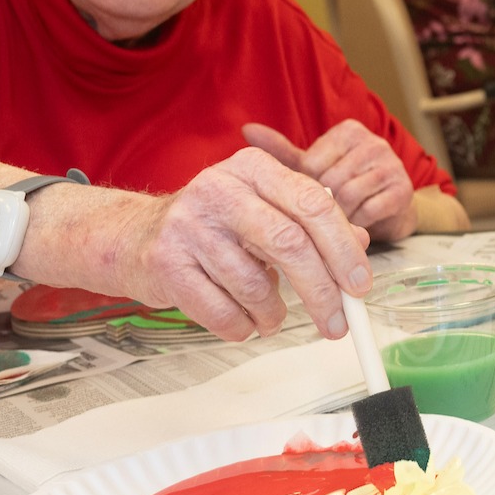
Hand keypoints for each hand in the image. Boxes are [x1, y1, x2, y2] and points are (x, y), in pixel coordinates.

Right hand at [113, 147, 372, 341]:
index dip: (343, 249)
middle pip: (289, 243)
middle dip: (321, 290)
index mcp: (254, 167)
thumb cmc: (214, 226)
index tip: (361, 286)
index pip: (313, 205)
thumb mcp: (264, 209)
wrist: (134, 236)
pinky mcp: (166, 261)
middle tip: (337, 323)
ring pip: (254, 284)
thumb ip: (311, 221)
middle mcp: (220, 187)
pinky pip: (220, 310)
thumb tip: (361, 243)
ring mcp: (188, 224)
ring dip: (273, 314)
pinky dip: (241, 327)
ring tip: (272, 318)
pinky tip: (242, 323)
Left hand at [243, 120, 416, 242]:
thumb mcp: (312, 169)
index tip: (307, 200)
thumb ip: (281, 151)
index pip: (312, 164)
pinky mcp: (402, 191)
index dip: (305, 190)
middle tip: (318, 219)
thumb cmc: (344, 187)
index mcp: (348, 132)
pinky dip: (358, 224)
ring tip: (336, 224)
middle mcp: (373, 143)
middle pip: (330, 181)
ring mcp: (392, 165)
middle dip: (321, 207)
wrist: (390, 211)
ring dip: (339, 218)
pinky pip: (369, 211)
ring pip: (349, 197)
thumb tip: (246, 129)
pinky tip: (356, 227)